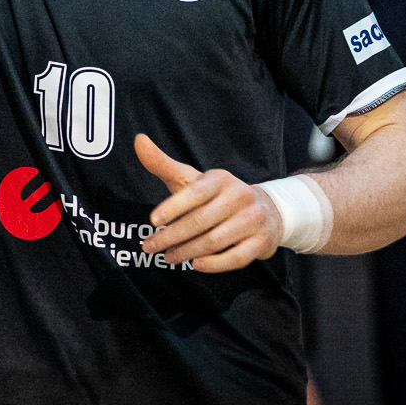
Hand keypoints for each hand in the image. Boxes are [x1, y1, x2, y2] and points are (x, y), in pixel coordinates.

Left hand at [134, 134, 281, 271]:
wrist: (267, 210)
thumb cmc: (217, 196)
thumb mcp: (192, 178)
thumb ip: (163, 163)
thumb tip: (138, 140)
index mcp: (220, 179)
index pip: (194, 193)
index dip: (172, 208)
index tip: (152, 221)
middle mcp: (240, 197)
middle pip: (200, 221)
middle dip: (171, 237)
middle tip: (150, 247)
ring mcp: (253, 220)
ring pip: (214, 242)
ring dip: (187, 252)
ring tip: (168, 257)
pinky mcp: (261, 242)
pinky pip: (235, 258)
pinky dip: (214, 264)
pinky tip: (196, 264)